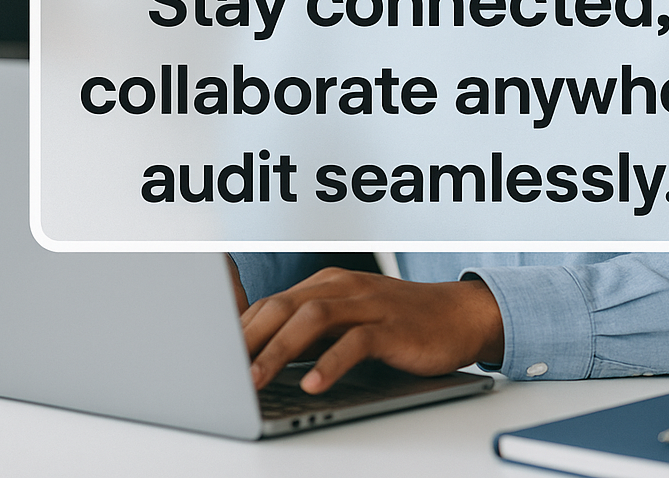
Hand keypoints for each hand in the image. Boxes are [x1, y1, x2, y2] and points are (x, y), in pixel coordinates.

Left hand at [240, 267, 503, 392]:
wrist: (457, 315)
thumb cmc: (398, 322)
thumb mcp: (350, 321)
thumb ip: (312, 333)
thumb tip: (262, 360)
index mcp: (327, 283)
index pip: (272, 303)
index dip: (240, 330)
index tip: (212, 356)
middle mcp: (343, 287)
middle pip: (284, 305)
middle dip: (249, 338)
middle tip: (221, 370)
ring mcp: (368, 304)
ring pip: (313, 318)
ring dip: (279, 350)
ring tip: (254, 380)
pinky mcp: (391, 327)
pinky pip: (356, 342)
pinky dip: (331, 363)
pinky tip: (314, 385)